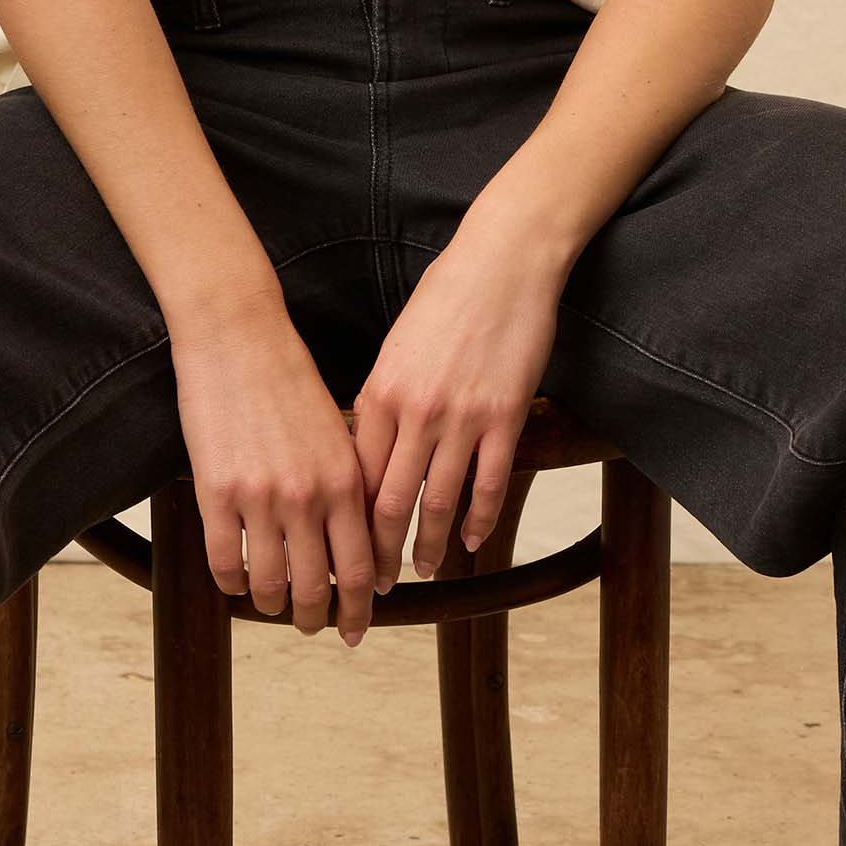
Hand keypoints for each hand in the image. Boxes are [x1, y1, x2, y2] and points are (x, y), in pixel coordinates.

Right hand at [168, 301, 380, 644]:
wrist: (238, 337)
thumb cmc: (289, 380)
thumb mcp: (337, 433)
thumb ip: (348, 486)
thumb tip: (354, 541)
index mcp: (346, 481)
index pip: (362, 566)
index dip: (362, 606)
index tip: (359, 625)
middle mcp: (308, 496)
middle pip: (318, 586)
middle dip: (318, 618)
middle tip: (313, 627)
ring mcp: (261, 497)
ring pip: (271, 583)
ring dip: (274, 606)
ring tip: (273, 607)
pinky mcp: (215, 493)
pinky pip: (225, 563)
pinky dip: (232, 584)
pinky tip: (236, 583)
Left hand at [353, 214, 563, 582]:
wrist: (502, 260)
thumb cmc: (446, 298)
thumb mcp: (397, 348)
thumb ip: (382, 400)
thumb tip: (367, 447)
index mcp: (380, 394)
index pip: (356, 477)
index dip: (347, 524)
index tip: (341, 552)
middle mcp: (415, 411)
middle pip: (389, 500)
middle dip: (379, 551)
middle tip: (373, 585)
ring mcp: (461, 416)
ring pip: (439, 500)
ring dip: (430, 544)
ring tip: (425, 570)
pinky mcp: (504, 415)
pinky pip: (489, 481)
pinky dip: (481, 518)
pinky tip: (474, 541)